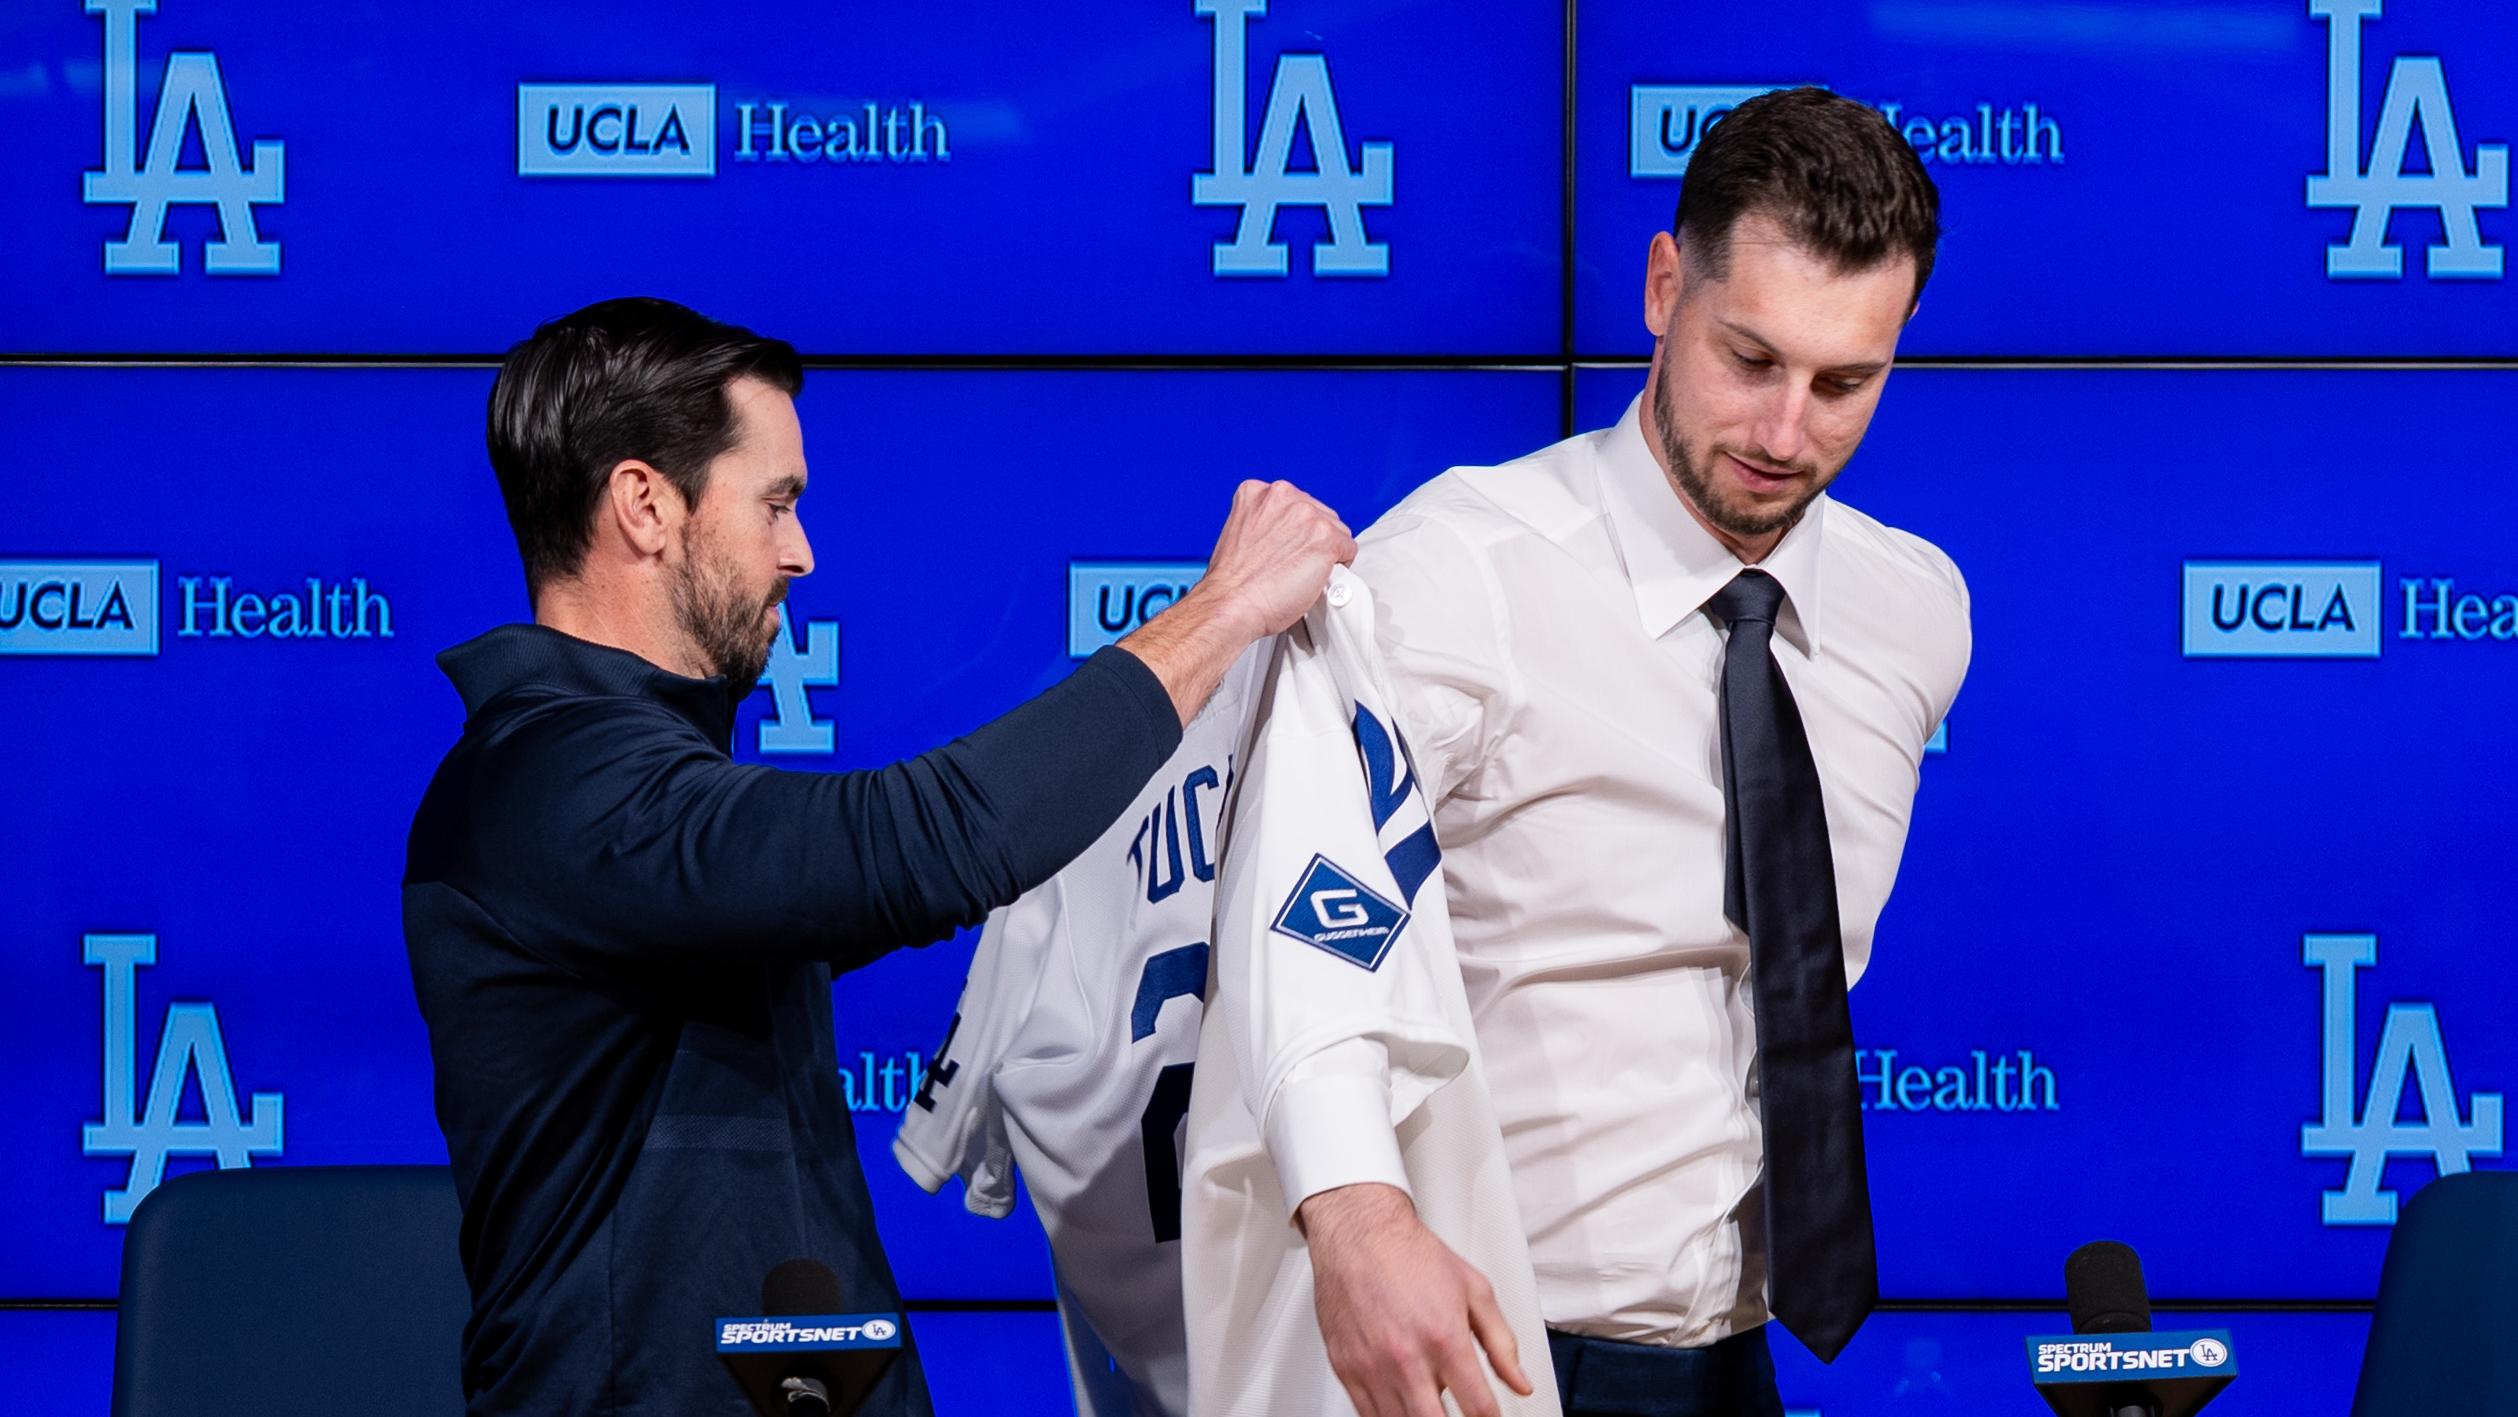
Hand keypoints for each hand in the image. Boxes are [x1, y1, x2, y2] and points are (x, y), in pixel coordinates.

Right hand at [1119, 480, 1355, 724]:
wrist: (1230, 605)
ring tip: (1303, 572)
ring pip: (1336, 530)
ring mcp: (1305, 515)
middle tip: (1296, 564)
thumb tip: (1286, 533)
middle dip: (1312, 539)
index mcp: (1257, 491)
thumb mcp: (1240, 534)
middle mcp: (1283, 496)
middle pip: (1319, 513)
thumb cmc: (1232, 583)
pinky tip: (1316, 577)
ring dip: (1326, 552)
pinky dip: (1339, 567)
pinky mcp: (1325, 538)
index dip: (1296, 529)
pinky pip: (1348, 549)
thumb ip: (1265, 523)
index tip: (1290, 546)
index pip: (1295, 502)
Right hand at [1298, 1183, 1534, 1416]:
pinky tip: (1403, 1406)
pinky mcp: (1346, 1368)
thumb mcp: (1474, 1290)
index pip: (1478, 1407)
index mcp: (1445, 1337)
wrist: (1359, 1234)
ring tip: (1432, 1406)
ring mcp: (1373, 1366)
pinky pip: (1367, 1416)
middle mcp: (1407, 1357)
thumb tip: (1519, 1382)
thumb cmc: (1411, 1255)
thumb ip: (1501, 1342)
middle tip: (1460, 1416)